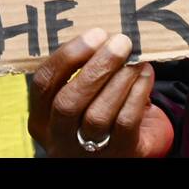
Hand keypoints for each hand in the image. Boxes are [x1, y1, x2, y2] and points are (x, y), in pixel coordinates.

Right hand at [28, 28, 174, 157]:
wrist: (127, 148)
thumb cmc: (102, 110)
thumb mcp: (82, 95)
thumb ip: (84, 69)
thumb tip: (107, 35)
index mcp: (42, 117)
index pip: (43, 84)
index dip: (67, 56)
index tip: (95, 35)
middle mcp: (59, 137)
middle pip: (68, 102)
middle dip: (96, 67)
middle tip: (121, 43)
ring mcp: (86, 151)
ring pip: (97, 115)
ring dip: (120, 80)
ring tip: (135, 59)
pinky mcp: (119, 153)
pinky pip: (126, 122)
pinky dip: (137, 94)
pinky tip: (145, 75)